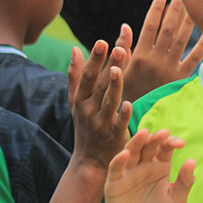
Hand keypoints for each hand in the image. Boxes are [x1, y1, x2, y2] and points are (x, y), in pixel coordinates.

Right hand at [68, 40, 131, 172]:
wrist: (89, 162)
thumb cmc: (86, 127)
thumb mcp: (76, 102)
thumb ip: (75, 76)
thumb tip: (74, 49)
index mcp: (81, 98)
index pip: (89, 74)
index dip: (96, 58)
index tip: (103, 40)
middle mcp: (88, 109)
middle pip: (99, 84)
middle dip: (108, 65)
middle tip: (118, 47)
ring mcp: (100, 123)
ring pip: (108, 101)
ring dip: (113, 85)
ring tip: (119, 69)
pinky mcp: (113, 137)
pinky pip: (118, 124)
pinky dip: (122, 114)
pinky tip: (129, 104)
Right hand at [104, 129, 194, 202]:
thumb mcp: (176, 201)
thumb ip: (184, 182)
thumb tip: (192, 161)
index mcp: (160, 167)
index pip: (165, 149)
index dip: (171, 143)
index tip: (181, 144)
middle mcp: (144, 166)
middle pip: (149, 146)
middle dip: (155, 139)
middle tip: (163, 133)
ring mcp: (129, 173)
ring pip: (132, 152)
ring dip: (137, 142)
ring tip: (144, 133)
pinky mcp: (114, 183)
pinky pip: (116, 168)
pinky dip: (119, 160)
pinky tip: (125, 154)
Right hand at [117, 0, 202, 101]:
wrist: (134, 118)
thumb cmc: (123, 93)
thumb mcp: (117, 71)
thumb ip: (122, 48)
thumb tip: (125, 26)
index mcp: (139, 56)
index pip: (149, 26)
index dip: (156, 10)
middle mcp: (156, 61)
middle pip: (168, 30)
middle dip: (175, 11)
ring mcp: (170, 70)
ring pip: (182, 41)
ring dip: (189, 23)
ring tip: (195, 8)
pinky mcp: (180, 80)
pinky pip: (195, 61)